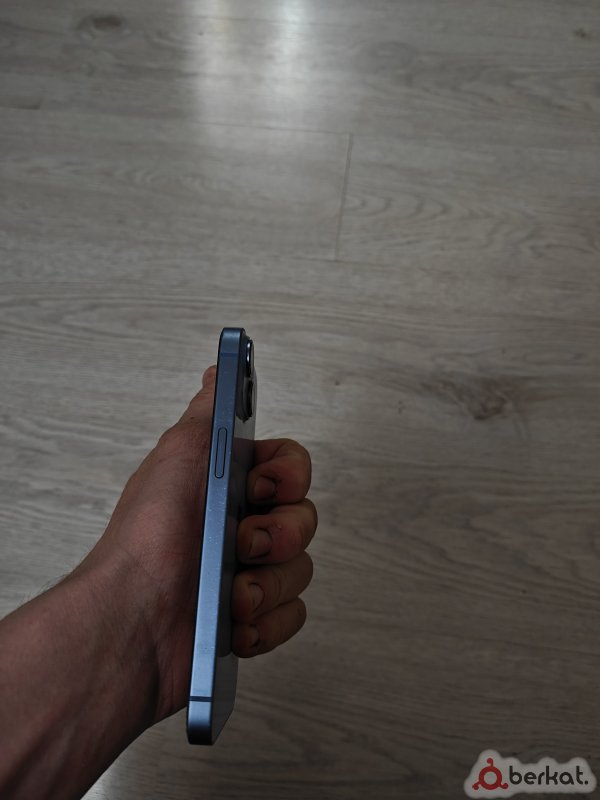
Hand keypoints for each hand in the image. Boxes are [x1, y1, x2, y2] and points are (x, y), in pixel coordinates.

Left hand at [79, 365, 316, 723]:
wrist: (135, 621)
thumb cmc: (151, 535)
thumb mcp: (182, 453)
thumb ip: (212, 412)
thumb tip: (219, 371)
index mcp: (230, 487)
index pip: (292, 470)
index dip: (288, 479)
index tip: (260, 488)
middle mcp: (242, 527)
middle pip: (304, 520)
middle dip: (279, 536)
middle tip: (241, 544)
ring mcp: (249, 576)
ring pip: (301, 570)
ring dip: (266, 585)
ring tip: (230, 595)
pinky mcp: (252, 622)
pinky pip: (292, 615)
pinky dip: (264, 624)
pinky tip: (232, 624)